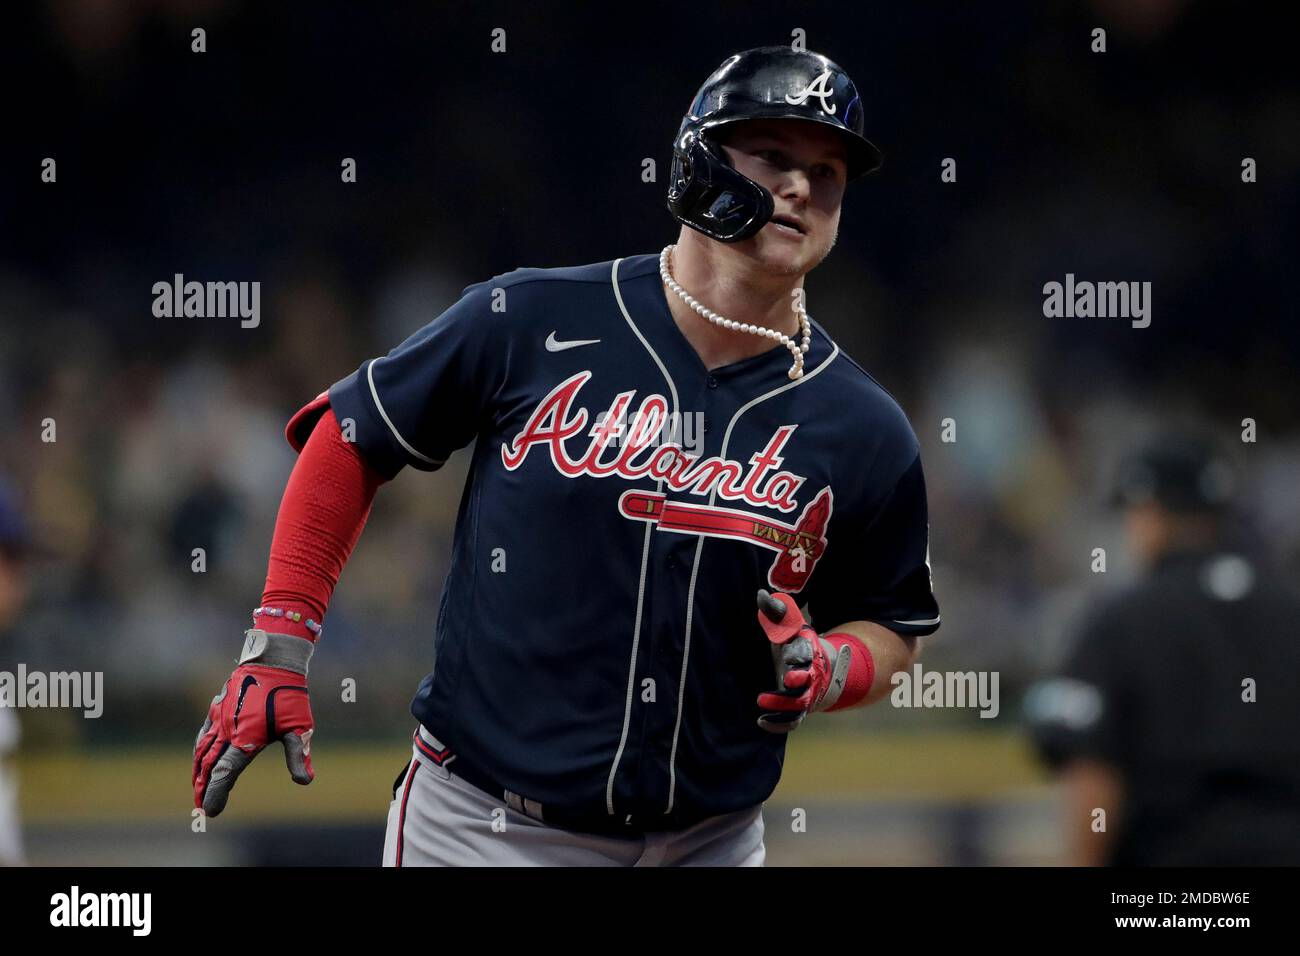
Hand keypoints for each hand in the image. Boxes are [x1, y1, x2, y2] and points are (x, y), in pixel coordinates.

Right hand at [192, 629, 315, 816]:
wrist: (274, 659)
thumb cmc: (289, 695)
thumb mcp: (299, 726)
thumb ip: (299, 754)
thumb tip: (305, 781)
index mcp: (246, 737)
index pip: (225, 772)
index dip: (216, 792)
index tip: (212, 811)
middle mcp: (228, 729)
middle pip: (208, 765)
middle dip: (203, 788)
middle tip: (201, 808)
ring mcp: (220, 717)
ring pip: (202, 750)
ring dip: (198, 771)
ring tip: (197, 787)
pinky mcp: (217, 707)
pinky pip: (204, 733)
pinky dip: (199, 750)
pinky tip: (199, 756)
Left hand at [755, 590, 848, 732]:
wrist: (818, 666)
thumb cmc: (796, 641)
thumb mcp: (788, 624)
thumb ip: (776, 611)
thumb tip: (761, 594)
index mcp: (809, 650)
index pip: (807, 652)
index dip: (801, 654)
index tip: (789, 654)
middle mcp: (810, 674)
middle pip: (809, 680)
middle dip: (800, 680)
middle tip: (787, 678)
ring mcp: (806, 694)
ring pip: (800, 704)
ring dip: (784, 704)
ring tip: (762, 701)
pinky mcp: (798, 709)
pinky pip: (793, 721)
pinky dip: (780, 724)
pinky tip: (761, 722)